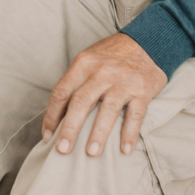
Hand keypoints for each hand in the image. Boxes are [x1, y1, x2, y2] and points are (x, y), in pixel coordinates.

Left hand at [42, 33, 167, 157]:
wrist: (147, 42)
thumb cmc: (112, 56)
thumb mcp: (89, 60)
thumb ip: (75, 83)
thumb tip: (58, 115)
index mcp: (84, 64)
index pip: (62, 91)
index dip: (52, 115)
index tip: (47, 136)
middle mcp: (102, 72)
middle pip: (81, 102)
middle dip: (70, 128)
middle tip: (62, 150)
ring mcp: (123, 81)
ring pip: (107, 110)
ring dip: (99, 133)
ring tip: (91, 153)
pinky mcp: (142, 90)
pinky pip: (135, 115)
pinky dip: (129, 133)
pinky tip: (125, 150)